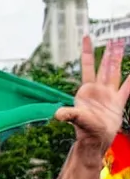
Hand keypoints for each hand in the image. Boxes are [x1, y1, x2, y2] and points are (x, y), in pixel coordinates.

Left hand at [55, 37, 129, 155]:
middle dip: (108, 52)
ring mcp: (109, 95)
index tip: (86, 37)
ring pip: (115, 72)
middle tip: (113, 37)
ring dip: (119, 60)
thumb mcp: (77, 119)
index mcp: (87, 90)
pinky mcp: (118, 103)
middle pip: (104, 66)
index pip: (88, 66)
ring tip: (122, 45)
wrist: (95, 141)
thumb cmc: (85, 131)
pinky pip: (127, 87)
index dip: (88, 52)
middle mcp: (98, 90)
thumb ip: (69, 114)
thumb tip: (57, 114)